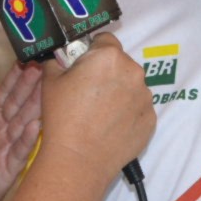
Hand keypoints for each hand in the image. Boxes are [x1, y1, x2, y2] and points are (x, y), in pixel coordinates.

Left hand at [0, 64, 42, 200]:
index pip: (8, 95)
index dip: (15, 78)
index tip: (25, 59)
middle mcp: (5, 132)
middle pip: (19, 106)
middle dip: (29, 86)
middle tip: (40, 66)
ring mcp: (9, 150)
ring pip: (24, 124)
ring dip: (34, 107)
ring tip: (45, 88)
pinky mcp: (8, 170)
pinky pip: (20, 152)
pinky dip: (28, 139)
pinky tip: (36, 125)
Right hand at [38, 32, 154, 185]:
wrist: (78, 160)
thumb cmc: (62, 118)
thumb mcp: (50, 81)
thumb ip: (57, 61)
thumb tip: (60, 57)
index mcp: (109, 56)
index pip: (105, 39)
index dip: (91, 50)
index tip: (82, 66)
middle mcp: (133, 72)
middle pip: (120, 62)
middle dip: (106, 72)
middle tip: (87, 92)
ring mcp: (145, 97)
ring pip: (131, 85)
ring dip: (118, 92)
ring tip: (98, 113)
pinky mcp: (150, 119)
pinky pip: (138, 108)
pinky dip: (127, 112)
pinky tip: (109, 125)